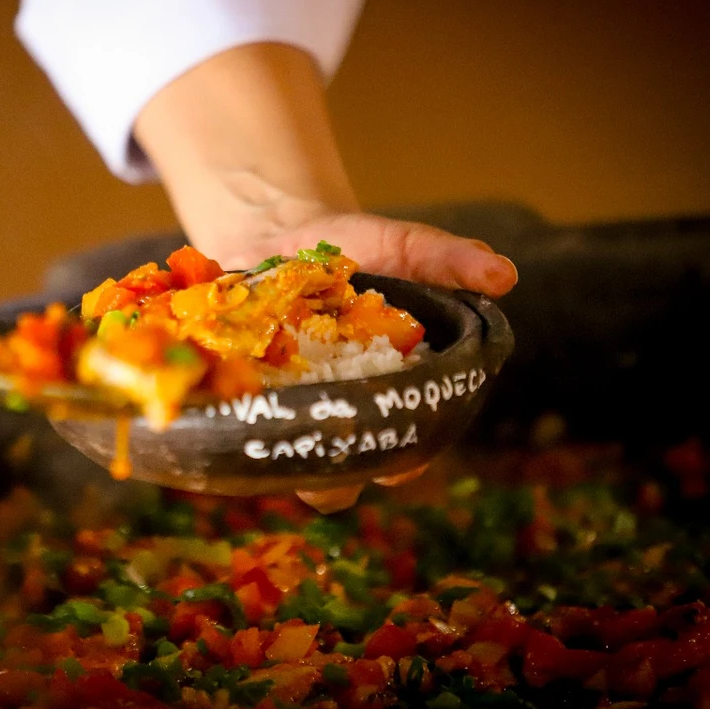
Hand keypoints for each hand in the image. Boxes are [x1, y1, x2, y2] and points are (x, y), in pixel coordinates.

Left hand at [136, 41, 516, 511]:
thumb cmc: (347, 246)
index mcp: (384, 395)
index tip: (396, 462)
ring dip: (269, 465)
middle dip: (329, 480)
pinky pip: (227, 428)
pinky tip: (204, 420)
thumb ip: (444, 259)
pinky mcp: (235, 398)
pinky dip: (216, 428)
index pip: (405, 449)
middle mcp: (334, 416)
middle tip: (316, 469)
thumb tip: (504, 274)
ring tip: (256, 444)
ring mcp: (281, 411)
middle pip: (339, 476)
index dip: (402, 461)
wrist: (272, 228)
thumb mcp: (395, 245)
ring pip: (279, 465)